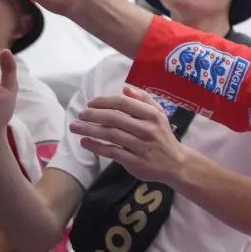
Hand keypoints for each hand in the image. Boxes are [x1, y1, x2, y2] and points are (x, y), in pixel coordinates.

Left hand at [69, 86, 184, 182]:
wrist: (175, 163)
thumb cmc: (163, 136)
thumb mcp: (159, 114)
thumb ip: (144, 100)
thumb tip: (125, 88)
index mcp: (152, 115)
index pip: (124, 103)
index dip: (104, 101)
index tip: (90, 103)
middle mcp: (148, 129)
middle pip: (115, 118)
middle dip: (93, 115)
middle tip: (79, 115)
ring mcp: (142, 146)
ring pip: (111, 135)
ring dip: (90, 129)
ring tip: (75, 127)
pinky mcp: (136, 161)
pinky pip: (112, 152)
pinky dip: (96, 147)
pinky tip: (85, 142)